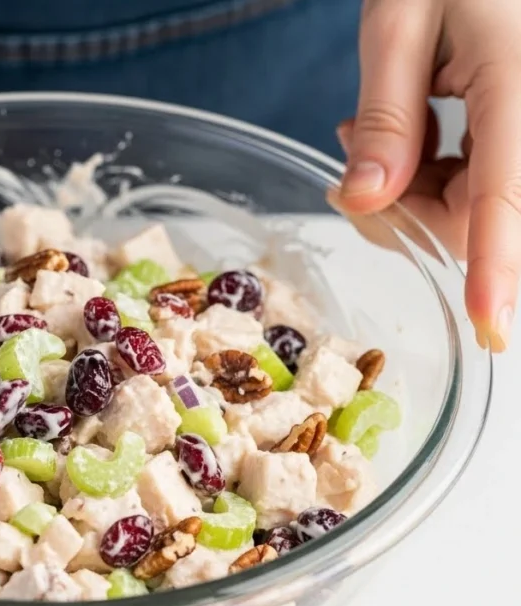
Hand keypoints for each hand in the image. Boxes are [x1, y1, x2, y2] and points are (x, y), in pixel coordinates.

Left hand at [338, 0, 520, 352]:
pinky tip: (412, 131)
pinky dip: (439, 177)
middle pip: (481, 218)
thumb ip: (385, 115)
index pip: (507, 198)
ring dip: (417, 194)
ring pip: (480, 211)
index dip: (498, 269)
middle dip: (408, 212)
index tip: (491, 325)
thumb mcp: (398, 21)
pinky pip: (487, 187)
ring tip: (370, 128)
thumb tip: (363, 201)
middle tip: (351, 158)